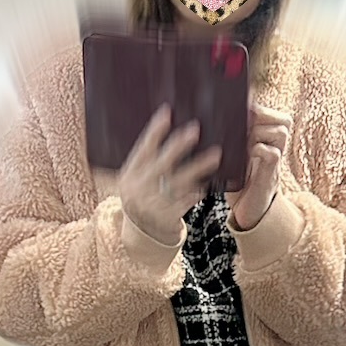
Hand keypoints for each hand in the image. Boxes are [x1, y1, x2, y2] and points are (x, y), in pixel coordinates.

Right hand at [119, 104, 221, 245]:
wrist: (142, 232)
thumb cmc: (144, 196)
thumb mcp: (136, 178)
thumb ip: (147, 160)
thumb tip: (165, 125)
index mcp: (130, 174)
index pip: (142, 149)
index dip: (154, 131)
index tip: (167, 113)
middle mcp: (138, 188)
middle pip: (161, 164)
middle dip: (178, 146)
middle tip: (194, 130)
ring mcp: (151, 204)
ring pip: (177, 182)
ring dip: (198, 168)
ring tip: (215, 155)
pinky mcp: (165, 218)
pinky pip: (183, 203)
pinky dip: (195, 194)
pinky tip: (206, 185)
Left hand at [226, 96, 292, 230]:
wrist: (246, 212)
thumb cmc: (237, 182)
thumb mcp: (234, 156)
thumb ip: (230, 139)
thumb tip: (206, 119)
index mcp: (268, 140)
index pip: (275, 115)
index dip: (262, 106)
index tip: (243, 101)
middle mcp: (276, 148)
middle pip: (283, 121)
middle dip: (263, 114)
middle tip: (243, 116)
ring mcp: (276, 161)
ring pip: (280, 133)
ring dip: (260, 129)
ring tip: (243, 132)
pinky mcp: (271, 176)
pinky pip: (272, 155)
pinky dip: (258, 149)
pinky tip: (245, 151)